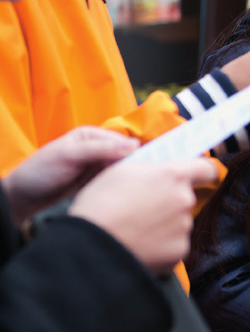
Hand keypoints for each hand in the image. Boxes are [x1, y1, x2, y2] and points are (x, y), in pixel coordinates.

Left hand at [2, 127, 139, 224]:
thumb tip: (134, 144)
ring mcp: (97, 165)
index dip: (134, 153)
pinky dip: (118, 185)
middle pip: (125, 155)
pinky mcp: (95, 180)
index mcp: (92, 135)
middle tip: (140, 180)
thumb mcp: (70, 156)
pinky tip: (122, 192)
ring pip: (121, 168)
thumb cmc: (41, 172)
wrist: (23, 196)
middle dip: (132, 166)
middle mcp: (98, 147)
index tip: (143, 167)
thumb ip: (100, 149)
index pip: (122, 141)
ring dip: (126, 177)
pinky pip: (113, 180)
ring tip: (133, 188)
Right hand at [69, 158, 218, 275]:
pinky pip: (174, 245)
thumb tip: (162, 169)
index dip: (201, 172)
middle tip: (143, 210)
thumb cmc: (99, 206)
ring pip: (179, 223)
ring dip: (165, 225)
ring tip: (136, 230)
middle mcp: (184, 200)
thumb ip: (151, 168)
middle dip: (170, 202)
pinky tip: (139, 245)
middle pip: (186, 198)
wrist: (88, 247)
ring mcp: (183, 227)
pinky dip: (161, 246)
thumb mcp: (121, 171)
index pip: (206, 168)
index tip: (196, 176)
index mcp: (173, 176)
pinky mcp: (178, 252)